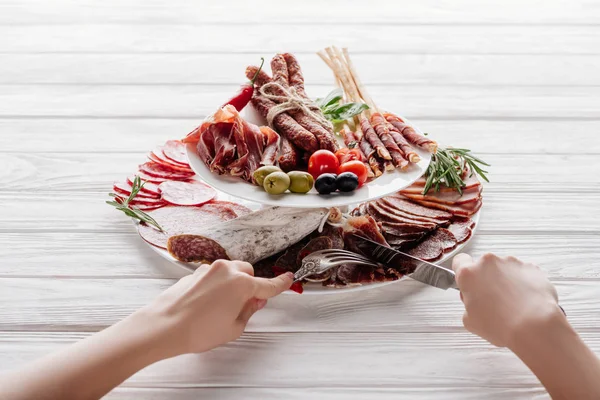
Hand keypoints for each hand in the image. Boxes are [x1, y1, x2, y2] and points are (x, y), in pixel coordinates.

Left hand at [142, 259, 292, 356]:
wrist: (164, 326)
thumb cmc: (197, 330)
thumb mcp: (233, 328)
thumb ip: (248, 312)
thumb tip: (254, 302)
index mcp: (242, 284)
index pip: (268, 285)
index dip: (281, 284)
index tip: (288, 279)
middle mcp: (227, 271)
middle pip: (248, 273)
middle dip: (250, 286)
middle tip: (245, 306)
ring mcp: (209, 270)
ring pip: (230, 272)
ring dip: (232, 284)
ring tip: (222, 308)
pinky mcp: (194, 273)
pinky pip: (214, 276)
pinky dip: (216, 286)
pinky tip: (207, 305)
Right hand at [452, 253, 560, 348]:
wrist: (534, 326)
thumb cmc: (500, 325)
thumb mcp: (470, 321)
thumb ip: (468, 304)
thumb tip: (475, 302)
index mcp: (468, 273)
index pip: (459, 261)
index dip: (463, 271)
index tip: (469, 281)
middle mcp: (488, 262)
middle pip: (484, 266)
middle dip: (487, 279)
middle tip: (493, 300)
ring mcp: (511, 262)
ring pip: (504, 268)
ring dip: (506, 280)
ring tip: (513, 303)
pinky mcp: (530, 267)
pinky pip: (523, 273)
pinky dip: (523, 283)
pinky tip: (526, 301)